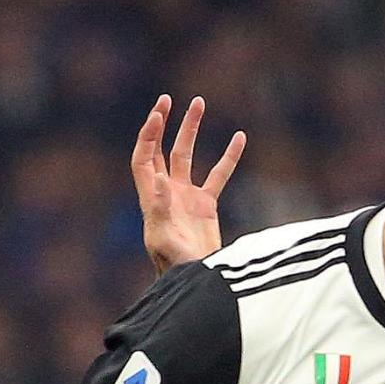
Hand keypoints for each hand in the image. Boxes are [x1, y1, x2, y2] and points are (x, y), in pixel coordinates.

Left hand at [134, 94, 245, 272]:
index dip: (148, 136)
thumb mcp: (165, 238)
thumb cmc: (176, 266)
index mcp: (151, 198)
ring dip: (190, 130)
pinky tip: (240, 138)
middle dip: (162, 124)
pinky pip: (218, 175)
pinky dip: (228, 158)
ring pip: (186, 155)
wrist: (196, 282)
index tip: (158, 115)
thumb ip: (162, 209)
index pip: (144, 157)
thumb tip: (159, 178)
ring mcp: (185, 197)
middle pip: (160, 150)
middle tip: (167, 100)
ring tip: (198, 103)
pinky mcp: (205, 205)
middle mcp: (166, 192)